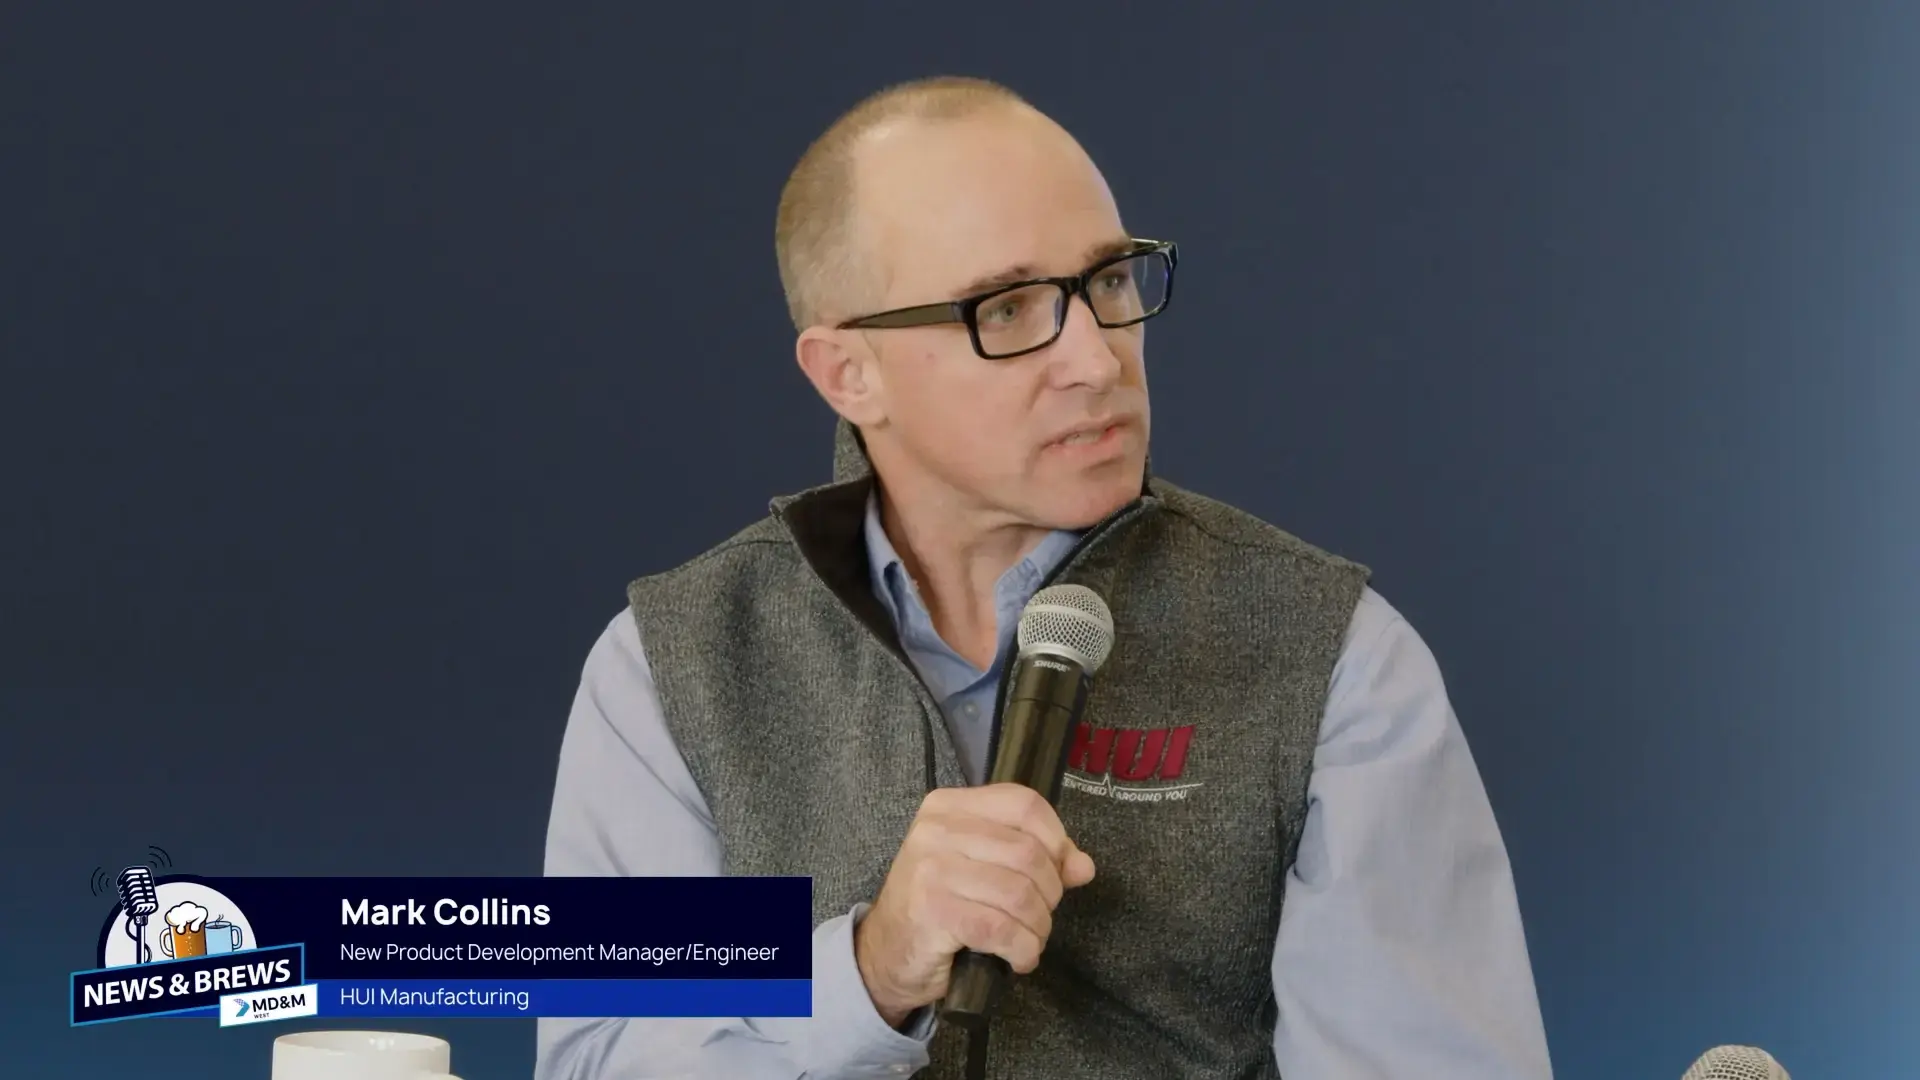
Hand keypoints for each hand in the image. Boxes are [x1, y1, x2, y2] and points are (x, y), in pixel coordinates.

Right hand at [853, 783, 1096, 1026]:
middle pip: (1028, 852)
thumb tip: (1083, 866)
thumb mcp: (981, 868)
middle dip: (1049, 893)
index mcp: (949, 806)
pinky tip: (1018, 958)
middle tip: (1038, 915)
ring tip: (1028, 939)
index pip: (1024, 804)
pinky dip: (1022, 949)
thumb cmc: (937, 905)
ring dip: (1037, 927)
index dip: (1056, 839)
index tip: (1060, 870)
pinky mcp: (933, 912)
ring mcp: (931, 870)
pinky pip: (1001, 929)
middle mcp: (936, 830)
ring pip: (1019, 894)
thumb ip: (1034, 858)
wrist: (884, 952)